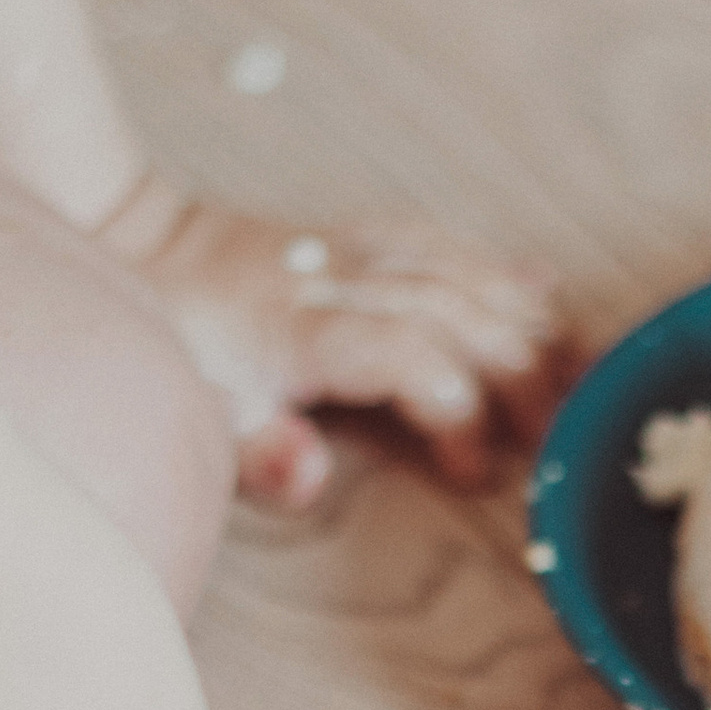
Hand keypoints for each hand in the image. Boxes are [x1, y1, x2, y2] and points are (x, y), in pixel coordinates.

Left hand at [95, 178, 563, 501]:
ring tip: (581, 374)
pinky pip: (442, 241)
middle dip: (519, 372)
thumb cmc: (170, 350)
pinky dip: (498, 267)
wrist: (128, 246)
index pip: (409, 357)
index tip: (472, 468)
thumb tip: (313, 471)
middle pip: (455, 312)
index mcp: (298, 330)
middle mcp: (336, 280)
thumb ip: (258, 454)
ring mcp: (351, 252)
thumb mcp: (196, 420)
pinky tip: (543, 289)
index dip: (455, 409)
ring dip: (526, 322)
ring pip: (460, 272)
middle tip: (559, 434)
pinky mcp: (357, 237)